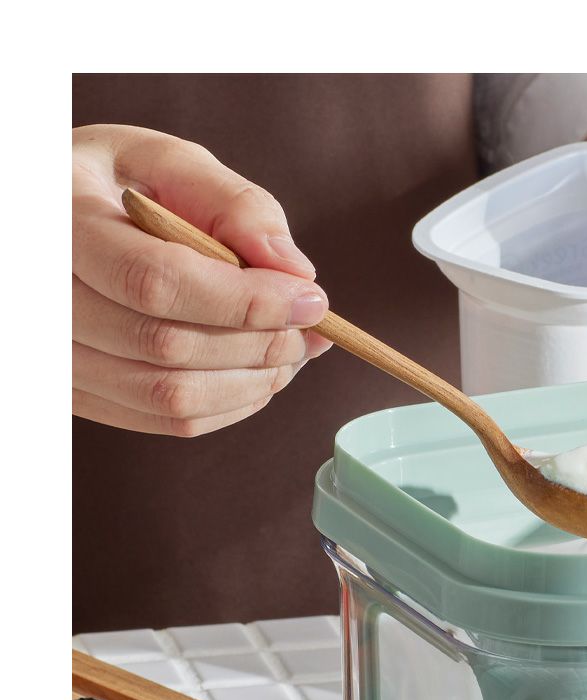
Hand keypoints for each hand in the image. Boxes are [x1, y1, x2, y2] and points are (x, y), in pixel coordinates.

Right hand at [73, 125, 331, 436]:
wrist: (56, 222)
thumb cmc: (114, 185)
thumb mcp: (166, 162)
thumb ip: (234, 205)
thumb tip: (294, 270)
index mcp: (57, 225)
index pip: (155, 282)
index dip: (245, 301)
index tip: (310, 300)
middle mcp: (44, 301)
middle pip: (168, 347)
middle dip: (259, 343)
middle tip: (308, 328)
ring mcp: (56, 358)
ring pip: (171, 397)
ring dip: (253, 381)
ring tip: (290, 350)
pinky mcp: (81, 394)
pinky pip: (167, 420)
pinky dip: (231, 402)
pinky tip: (256, 371)